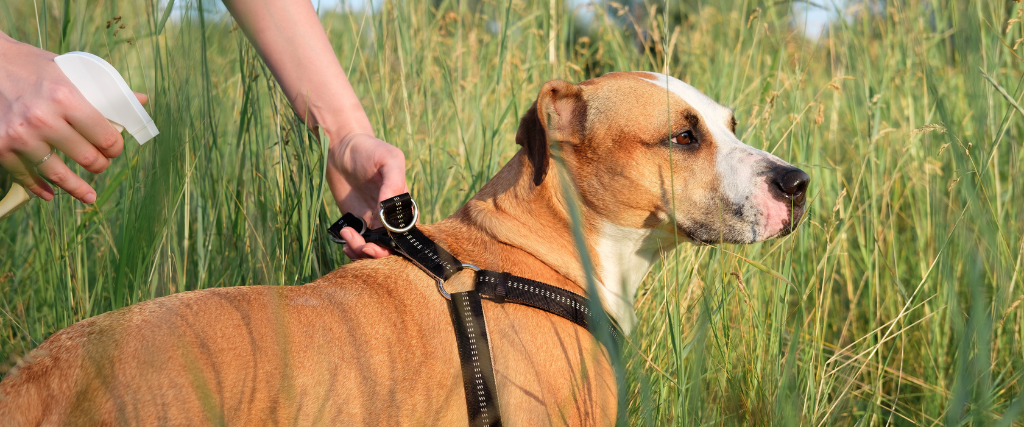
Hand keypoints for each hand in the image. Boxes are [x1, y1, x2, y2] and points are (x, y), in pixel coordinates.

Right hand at [0, 34, 147, 203]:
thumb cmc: (31, 66)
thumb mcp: (69, 69)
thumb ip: (103, 89)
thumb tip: (141, 100)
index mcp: (66, 97)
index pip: (105, 136)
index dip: (115, 147)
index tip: (114, 149)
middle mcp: (43, 118)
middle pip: (86, 157)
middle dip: (99, 165)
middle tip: (100, 164)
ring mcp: (20, 135)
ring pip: (59, 174)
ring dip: (77, 187)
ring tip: (89, 195)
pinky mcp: (0, 146)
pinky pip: (25, 176)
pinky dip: (39, 188)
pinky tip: (49, 194)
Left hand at [327, 132, 406, 259]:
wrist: (341, 146)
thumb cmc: (369, 149)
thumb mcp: (389, 159)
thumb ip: (394, 182)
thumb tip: (388, 210)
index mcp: (404, 205)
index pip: (407, 233)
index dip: (397, 243)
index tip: (381, 241)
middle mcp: (390, 216)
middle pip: (390, 247)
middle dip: (378, 253)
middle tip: (363, 246)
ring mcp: (372, 220)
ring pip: (372, 248)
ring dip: (361, 250)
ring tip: (348, 235)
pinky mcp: (355, 221)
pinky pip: (356, 242)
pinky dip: (351, 247)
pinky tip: (345, 237)